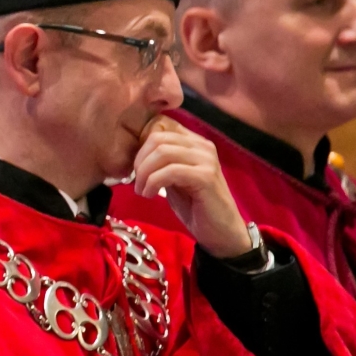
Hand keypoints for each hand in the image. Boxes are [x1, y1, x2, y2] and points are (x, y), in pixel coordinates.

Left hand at [131, 116, 252, 259]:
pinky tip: (150, 195)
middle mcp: (202, 146)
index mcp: (193, 142)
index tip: (136, 164)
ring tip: (142, 190)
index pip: (160, 123)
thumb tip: (135, 151)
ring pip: (162, 152)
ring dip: (144, 173)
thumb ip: (160, 161)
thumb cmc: (194, 205)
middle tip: (136, 180)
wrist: (220, 232)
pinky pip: (170, 171)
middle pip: (157, 136)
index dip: (141, 142)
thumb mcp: (171, 178)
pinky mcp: (206, 177)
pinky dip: (153, 183)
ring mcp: (206, 160)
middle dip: (139, 159)